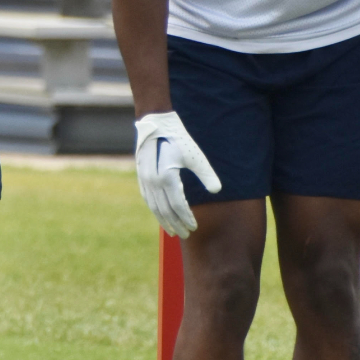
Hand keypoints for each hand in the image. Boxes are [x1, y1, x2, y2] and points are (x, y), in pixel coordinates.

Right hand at [134, 111, 222, 237]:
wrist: (155, 123)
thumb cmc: (178, 139)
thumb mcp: (195, 156)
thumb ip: (206, 174)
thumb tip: (217, 191)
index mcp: (167, 177)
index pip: (178, 206)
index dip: (186, 218)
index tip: (194, 227)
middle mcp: (153, 181)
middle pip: (165, 210)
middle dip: (176, 224)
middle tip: (185, 235)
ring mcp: (145, 180)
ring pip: (154, 207)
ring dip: (164, 220)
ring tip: (172, 231)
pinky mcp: (142, 176)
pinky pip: (148, 199)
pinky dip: (155, 210)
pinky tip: (161, 214)